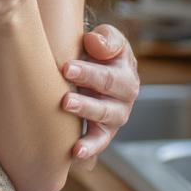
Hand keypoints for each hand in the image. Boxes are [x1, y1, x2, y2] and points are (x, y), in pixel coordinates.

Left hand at [60, 24, 139, 165]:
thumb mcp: (108, 37)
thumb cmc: (100, 49)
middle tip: (65, 100)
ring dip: (85, 122)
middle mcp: (124, 98)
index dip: (89, 74)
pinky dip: (90, 149)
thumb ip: (106, 38)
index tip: (66, 68)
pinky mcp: (103, 130)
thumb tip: (95, 42)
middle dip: (86, 102)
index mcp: (125, 74)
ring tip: (67, 119)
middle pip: (108, 104)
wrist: (96, 61)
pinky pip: (99, 142)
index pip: (110, 76)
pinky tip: (76, 153)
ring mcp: (114, 116)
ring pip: (104, 124)